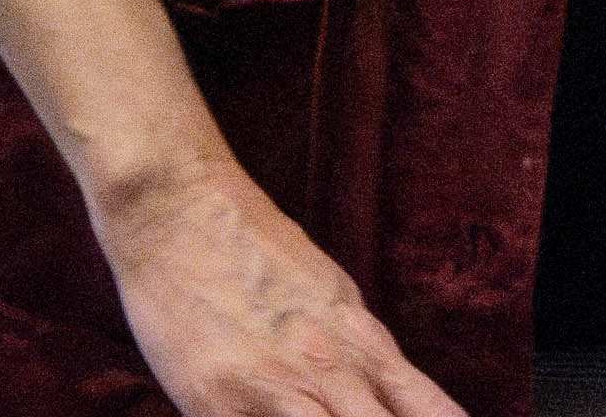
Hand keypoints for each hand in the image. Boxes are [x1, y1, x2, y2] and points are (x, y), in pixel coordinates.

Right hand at [85, 153, 462, 416]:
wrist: (179, 208)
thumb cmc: (252, 248)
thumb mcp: (328, 293)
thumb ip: (356, 350)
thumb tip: (379, 391)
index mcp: (362, 340)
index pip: (425, 408)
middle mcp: (332, 367)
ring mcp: (278, 388)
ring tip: (324, 415)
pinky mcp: (218, 404)